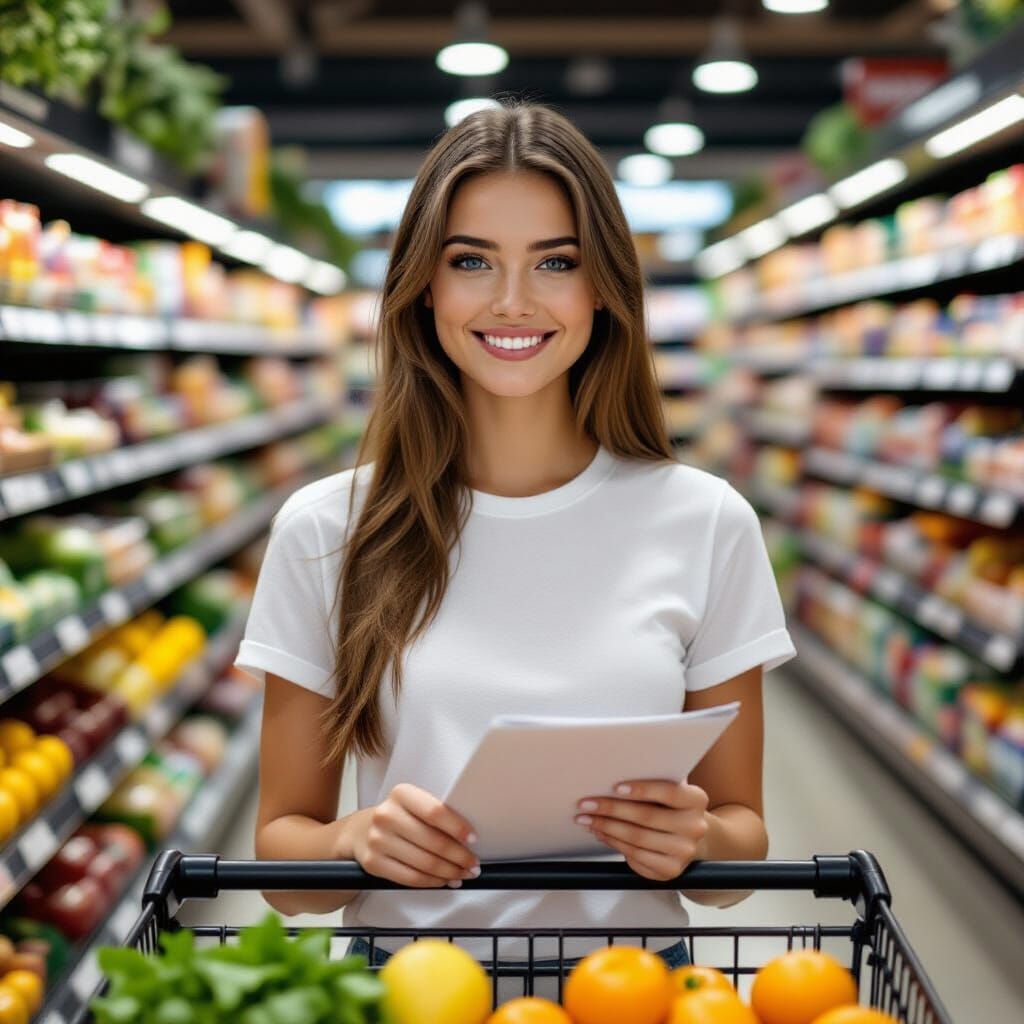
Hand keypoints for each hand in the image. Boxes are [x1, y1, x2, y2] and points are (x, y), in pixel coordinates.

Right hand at [349, 783, 479, 888]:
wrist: (359, 831)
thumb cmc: (396, 818)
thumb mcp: (412, 805)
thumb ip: (435, 814)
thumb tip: (468, 838)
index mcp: (401, 794)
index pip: (435, 811)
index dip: (458, 827)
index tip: (473, 839)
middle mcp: (387, 815)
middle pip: (433, 841)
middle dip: (459, 857)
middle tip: (473, 864)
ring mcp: (378, 840)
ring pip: (424, 863)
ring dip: (450, 872)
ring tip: (463, 874)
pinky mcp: (373, 863)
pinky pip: (411, 878)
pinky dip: (432, 882)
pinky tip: (443, 880)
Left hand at [574, 780, 709, 881]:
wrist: (686, 836)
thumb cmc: (669, 806)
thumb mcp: (667, 789)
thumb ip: (651, 780)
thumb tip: (612, 773)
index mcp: (696, 800)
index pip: (669, 791)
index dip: (642, 789)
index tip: (615, 787)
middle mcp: (695, 827)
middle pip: (647, 817)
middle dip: (611, 809)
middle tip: (586, 804)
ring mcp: (684, 851)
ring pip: (637, 838)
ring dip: (607, 827)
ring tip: (587, 819)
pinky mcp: (671, 870)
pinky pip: (636, 856)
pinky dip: (614, 843)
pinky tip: (601, 833)